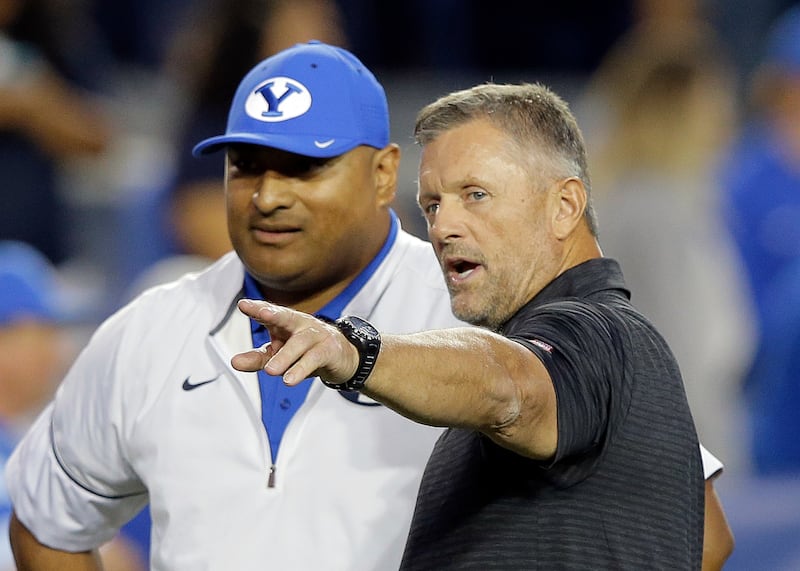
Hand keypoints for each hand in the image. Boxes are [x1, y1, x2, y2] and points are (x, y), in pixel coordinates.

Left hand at [231, 299, 358, 386]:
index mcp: (285, 322)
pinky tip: (290, 379)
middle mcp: (301, 324)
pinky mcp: (329, 350)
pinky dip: (301, 369)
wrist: (342, 358)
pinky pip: (314, 358)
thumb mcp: (279, 355)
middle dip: (274, 314)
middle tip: (262, 314)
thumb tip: (234, 362)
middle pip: (287, 317)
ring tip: (271, 371)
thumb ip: (257, 358)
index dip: (257, 308)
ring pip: (300, 343)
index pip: (270, 313)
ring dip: (285, 356)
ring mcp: (317, 335)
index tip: (243, 305)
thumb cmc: (307, 352)